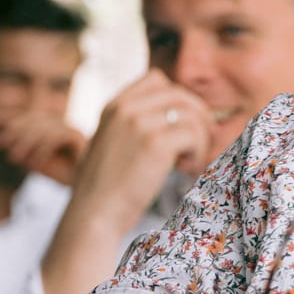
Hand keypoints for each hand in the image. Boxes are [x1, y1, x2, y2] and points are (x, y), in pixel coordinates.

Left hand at [0, 113, 89, 184]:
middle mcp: (66, 125)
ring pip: (46, 127)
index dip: (16, 123)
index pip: (34, 117)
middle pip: (38, 118)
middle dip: (17, 130)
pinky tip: (35, 165)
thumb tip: (3, 143)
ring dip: (26, 142)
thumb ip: (24, 152)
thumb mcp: (38, 163)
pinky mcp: (81, 140)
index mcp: (57, 127)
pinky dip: (42, 150)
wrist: (91, 190)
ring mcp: (74, 131)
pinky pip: (57, 137)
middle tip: (0, 144)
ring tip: (14, 158)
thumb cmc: (66, 177)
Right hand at [68, 70, 213, 219]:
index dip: (177, 98)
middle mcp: (125, 109)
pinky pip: (194, 134)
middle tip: (200, 142)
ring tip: (188, 162)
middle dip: (197, 116)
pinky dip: (199, 152)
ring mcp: (140, 123)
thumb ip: (130, 126)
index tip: (183, 122)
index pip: (157, 80)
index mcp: (114, 106)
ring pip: (191, 115)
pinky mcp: (155, 144)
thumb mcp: (109, 143)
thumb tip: (170, 119)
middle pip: (179, 94)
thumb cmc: (103, 188)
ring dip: (199, 138)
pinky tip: (186, 169)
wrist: (93, 214)